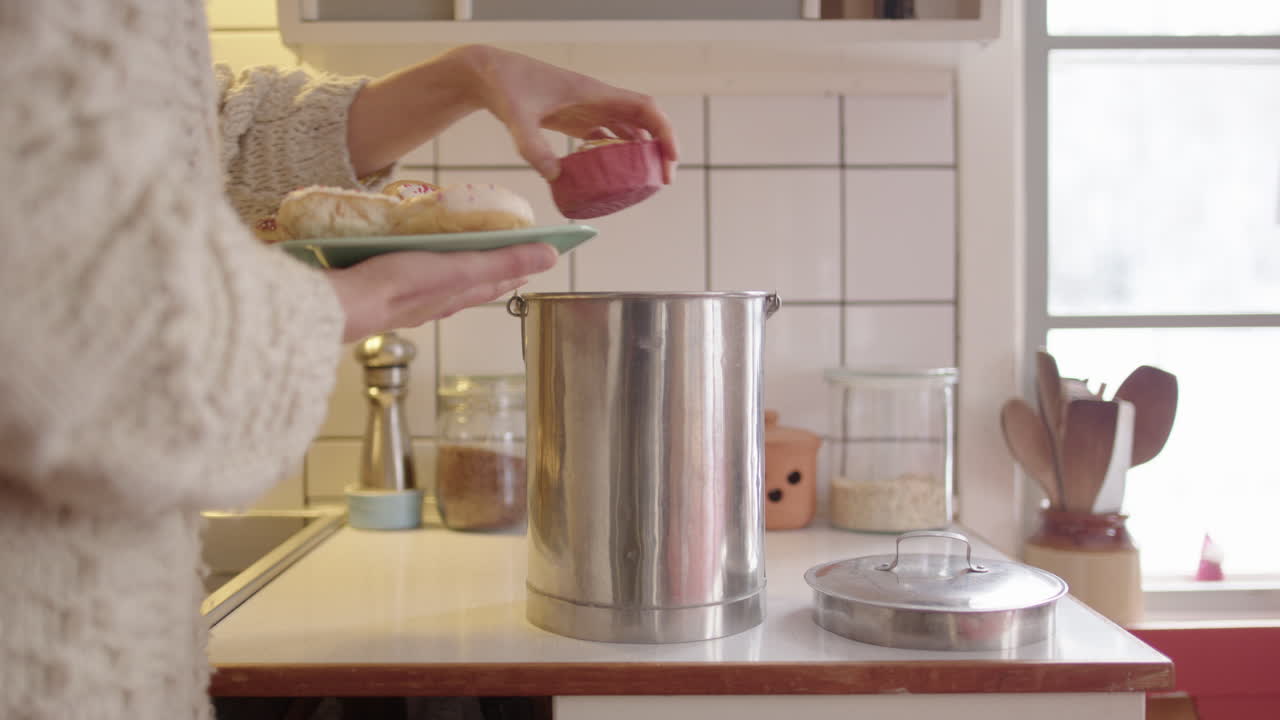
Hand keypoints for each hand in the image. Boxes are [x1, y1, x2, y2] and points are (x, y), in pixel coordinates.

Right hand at [325, 242, 557, 341]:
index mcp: (458, 295)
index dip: (518, 268)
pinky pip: (409, 277)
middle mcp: (437, 302)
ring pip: (441, 282)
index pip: (498, 282)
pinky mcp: (381, 291)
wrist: (342, 303)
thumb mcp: (460, 267)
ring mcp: (408, 299)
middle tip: (504, 250)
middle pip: (472, 283)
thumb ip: (503, 261)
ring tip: (459, 250)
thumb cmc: (400, 285)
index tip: (535, 255)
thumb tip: (549, 257)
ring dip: (454, 267)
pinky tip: (409, 258)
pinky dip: (420, 266)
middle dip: (490, 267)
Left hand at [461, 45, 679, 182]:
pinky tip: (616, 178)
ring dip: (642, 154)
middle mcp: (598, 102)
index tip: (671, 157)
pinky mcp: (576, 121)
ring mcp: (588, 111)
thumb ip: (533, 146)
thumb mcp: (518, 118)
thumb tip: (555, 177)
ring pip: (629, 131)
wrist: (489, 75)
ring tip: (646, 184)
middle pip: (644, 123)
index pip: (644, 109)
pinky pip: (607, 139)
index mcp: (595, 94)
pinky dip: (617, 156)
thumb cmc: (506, 88)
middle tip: (663, 180)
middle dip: (660, 149)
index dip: (664, 131)